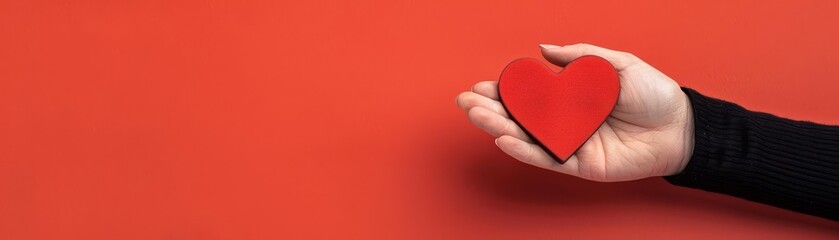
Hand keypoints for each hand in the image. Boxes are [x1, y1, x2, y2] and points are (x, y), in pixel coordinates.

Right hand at [456, 43, 693, 181]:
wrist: (680, 125)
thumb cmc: (653, 94)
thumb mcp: (615, 63)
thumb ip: (579, 56)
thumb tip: (542, 49)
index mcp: (570, 98)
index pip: (529, 94)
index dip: (504, 90)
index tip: (482, 85)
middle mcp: (565, 122)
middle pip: (519, 116)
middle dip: (490, 108)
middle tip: (465, 101)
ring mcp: (570, 144)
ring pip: (527, 137)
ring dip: (499, 126)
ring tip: (477, 116)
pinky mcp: (579, 165)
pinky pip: (547, 158)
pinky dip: (524, 150)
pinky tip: (504, 138)